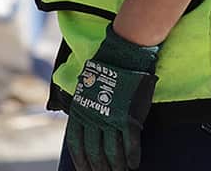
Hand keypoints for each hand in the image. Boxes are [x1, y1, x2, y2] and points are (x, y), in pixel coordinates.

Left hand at [64, 25, 160, 170]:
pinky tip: (133, 165)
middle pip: (94, 151)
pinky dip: (132, 157)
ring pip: (112, 151)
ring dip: (116, 166)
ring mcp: (112, 117)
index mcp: (80, 110)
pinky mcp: (129, 115)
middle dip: (100, 167)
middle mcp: (94, 117)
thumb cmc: (106, 66)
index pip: (77, 144)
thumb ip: (86, 105)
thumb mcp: (86, 86)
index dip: (82, 161)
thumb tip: (85, 120)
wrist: (124, 51)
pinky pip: (130, 144)